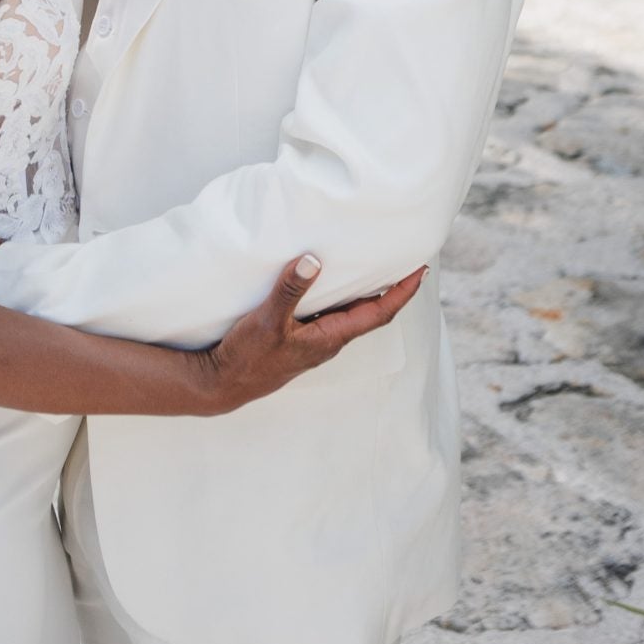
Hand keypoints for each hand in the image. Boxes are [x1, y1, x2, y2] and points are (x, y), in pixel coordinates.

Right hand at [198, 254, 426, 415]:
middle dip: (390, 289)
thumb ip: (290, 290)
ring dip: (365, 292)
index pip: (378, 313)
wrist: (224, 383)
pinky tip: (329, 281)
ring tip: (373, 264)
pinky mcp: (299, 337)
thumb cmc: (249, 357)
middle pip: (370, 312)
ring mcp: (314, 340)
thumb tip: (314, 261)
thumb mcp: (268, 321)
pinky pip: (329, 313)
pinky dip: (339, 294)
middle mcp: (328, 340)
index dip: (401, 293)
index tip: (419, 271)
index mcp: (330, 337)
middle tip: (404, 261)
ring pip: (349, 313)